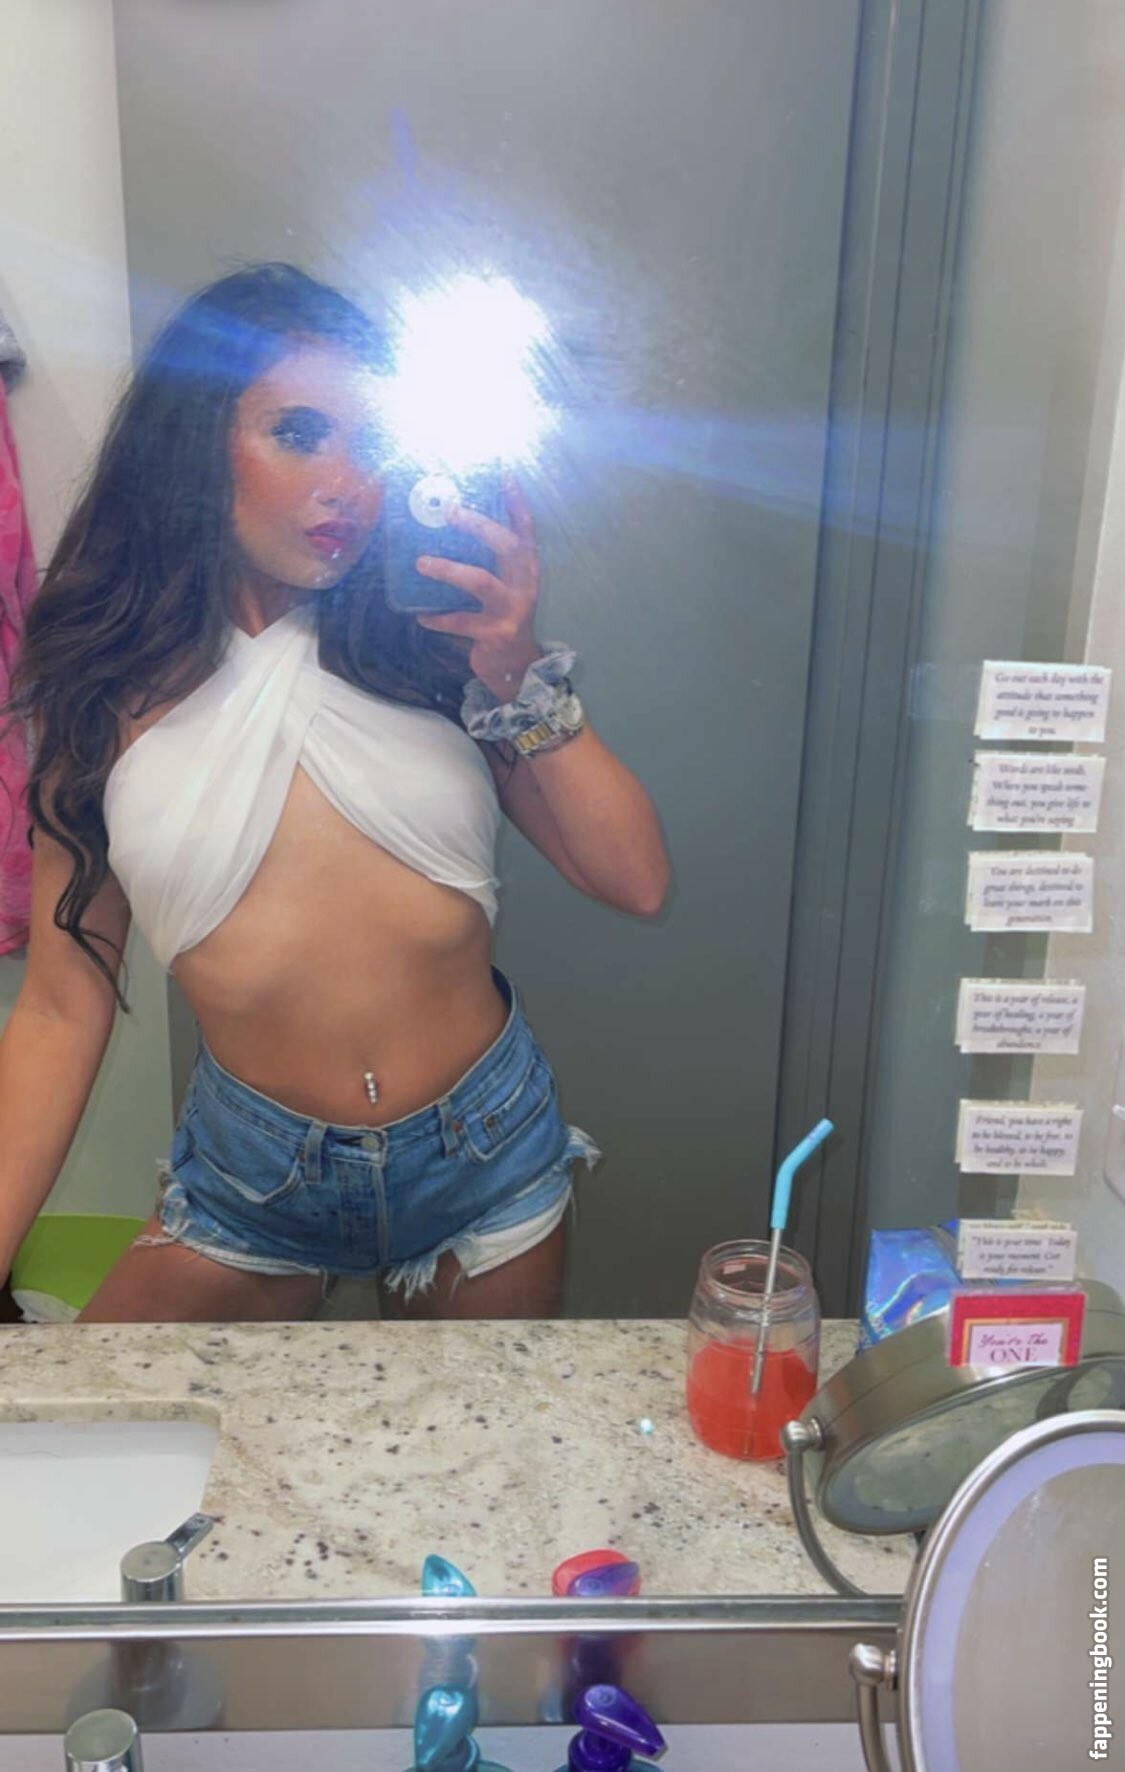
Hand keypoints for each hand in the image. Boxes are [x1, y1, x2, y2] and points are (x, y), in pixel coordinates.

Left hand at [414, 474, 541, 697]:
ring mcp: (513, 609)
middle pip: (507, 546)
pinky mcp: (496, 634)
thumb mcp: (503, 583)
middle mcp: (525, 583)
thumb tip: (448, 525)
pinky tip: (422, 616)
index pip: (525, 526)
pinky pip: (462, 622)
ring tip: (422, 562)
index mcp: (526, 566)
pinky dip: (439, 618)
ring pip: (481, 582)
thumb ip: (488, 559)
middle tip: (449, 511)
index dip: (515, 499)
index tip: (502, 471)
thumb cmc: (502, 616)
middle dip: (479, 525)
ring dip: (450, 570)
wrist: (516, 666)